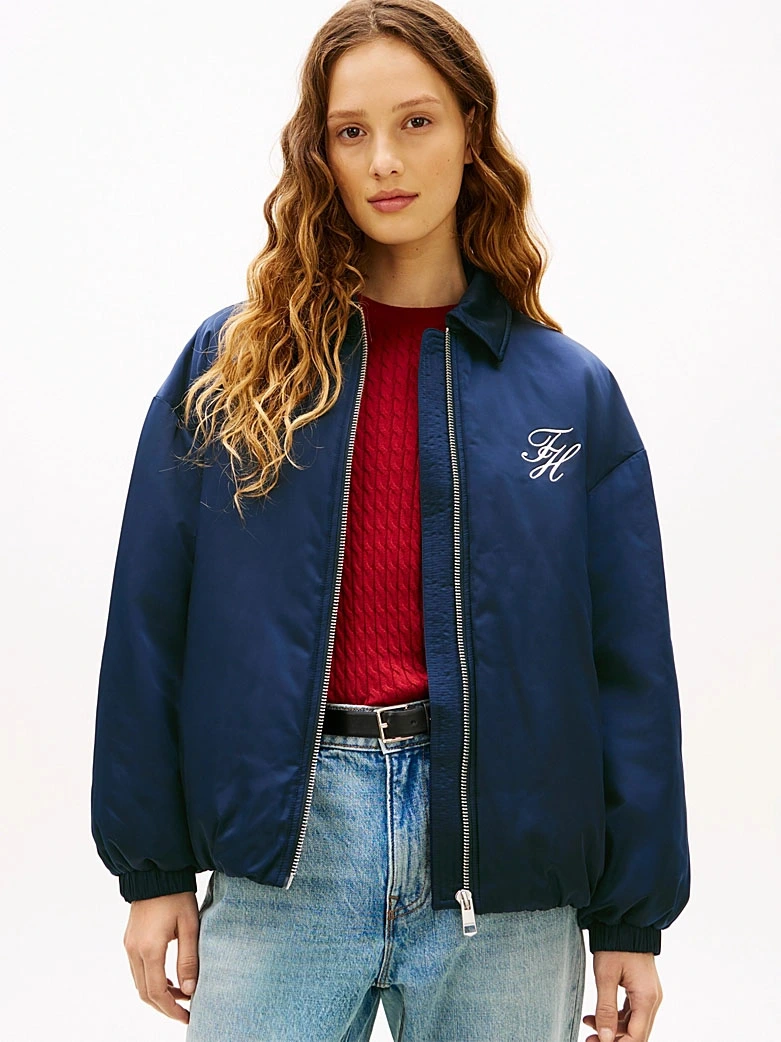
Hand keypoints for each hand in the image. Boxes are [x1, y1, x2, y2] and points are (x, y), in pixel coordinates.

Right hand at [123, 891, 199, 1023]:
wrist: (156, 873)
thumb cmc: (176, 896)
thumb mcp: (189, 926)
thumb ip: (189, 959)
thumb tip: (189, 990)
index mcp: (150, 949)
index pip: (157, 992)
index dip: (171, 1009)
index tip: (188, 1016)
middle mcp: (134, 951)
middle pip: (145, 993)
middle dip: (164, 1007)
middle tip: (185, 1012)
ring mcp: (129, 946)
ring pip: (140, 983)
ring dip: (158, 995)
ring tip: (181, 997)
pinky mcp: (130, 941)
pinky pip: (138, 971)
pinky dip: (152, 981)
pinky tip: (169, 981)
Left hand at [582, 951, 662, 1041]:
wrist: (624, 925)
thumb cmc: (616, 946)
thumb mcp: (606, 977)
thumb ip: (605, 1009)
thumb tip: (605, 1038)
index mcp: (646, 998)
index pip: (637, 1037)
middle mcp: (652, 1000)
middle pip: (637, 1034)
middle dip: (614, 1039)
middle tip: (590, 1040)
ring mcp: (648, 995)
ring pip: (633, 1024)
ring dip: (613, 1029)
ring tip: (589, 1027)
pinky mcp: (642, 991)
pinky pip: (631, 1013)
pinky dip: (615, 1017)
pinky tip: (596, 1017)